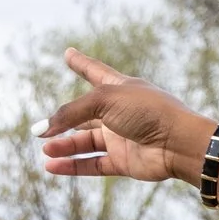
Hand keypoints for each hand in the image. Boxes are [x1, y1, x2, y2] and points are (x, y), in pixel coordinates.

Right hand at [32, 49, 216, 183]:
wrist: (179, 143)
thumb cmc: (147, 112)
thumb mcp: (103, 100)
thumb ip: (70, 113)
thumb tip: (43, 130)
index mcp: (121, 89)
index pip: (96, 72)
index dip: (82, 63)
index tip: (69, 54)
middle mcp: (121, 113)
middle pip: (84, 115)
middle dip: (62, 122)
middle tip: (39, 130)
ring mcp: (123, 138)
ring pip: (85, 142)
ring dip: (64, 146)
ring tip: (46, 147)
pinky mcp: (125, 161)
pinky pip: (93, 164)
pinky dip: (73, 165)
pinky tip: (51, 166)